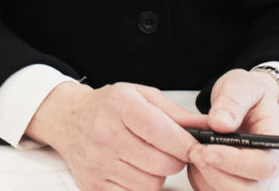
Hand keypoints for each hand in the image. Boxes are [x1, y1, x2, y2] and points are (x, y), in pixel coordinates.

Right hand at [25, 81, 206, 190]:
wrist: (67, 118)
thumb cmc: (107, 106)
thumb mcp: (141, 97)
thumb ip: (177, 114)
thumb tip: (211, 129)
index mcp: (120, 106)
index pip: (165, 134)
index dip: (188, 145)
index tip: (197, 148)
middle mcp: (105, 133)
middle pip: (162, 163)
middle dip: (173, 160)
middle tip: (167, 151)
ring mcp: (98, 161)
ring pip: (151, 184)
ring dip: (156, 175)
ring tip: (146, 158)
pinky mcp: (93, 184)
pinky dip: (139, 186)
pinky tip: (133, 169)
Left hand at [186, 70, 278, 190]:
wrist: (245, 101)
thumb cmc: (248, 94)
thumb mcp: (242, 86)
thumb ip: (233, 102)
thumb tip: (220, 123)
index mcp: (274, 143)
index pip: (263, 166)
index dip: (235, 163)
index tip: (207, 149)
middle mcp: (265, 167)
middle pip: (247, 189)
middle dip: (215, 173)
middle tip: (194, 151)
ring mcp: (250, 178)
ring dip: (204, 177)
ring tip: (193, 150)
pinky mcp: (231, 182)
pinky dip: (198, 179)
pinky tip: (193, 158)